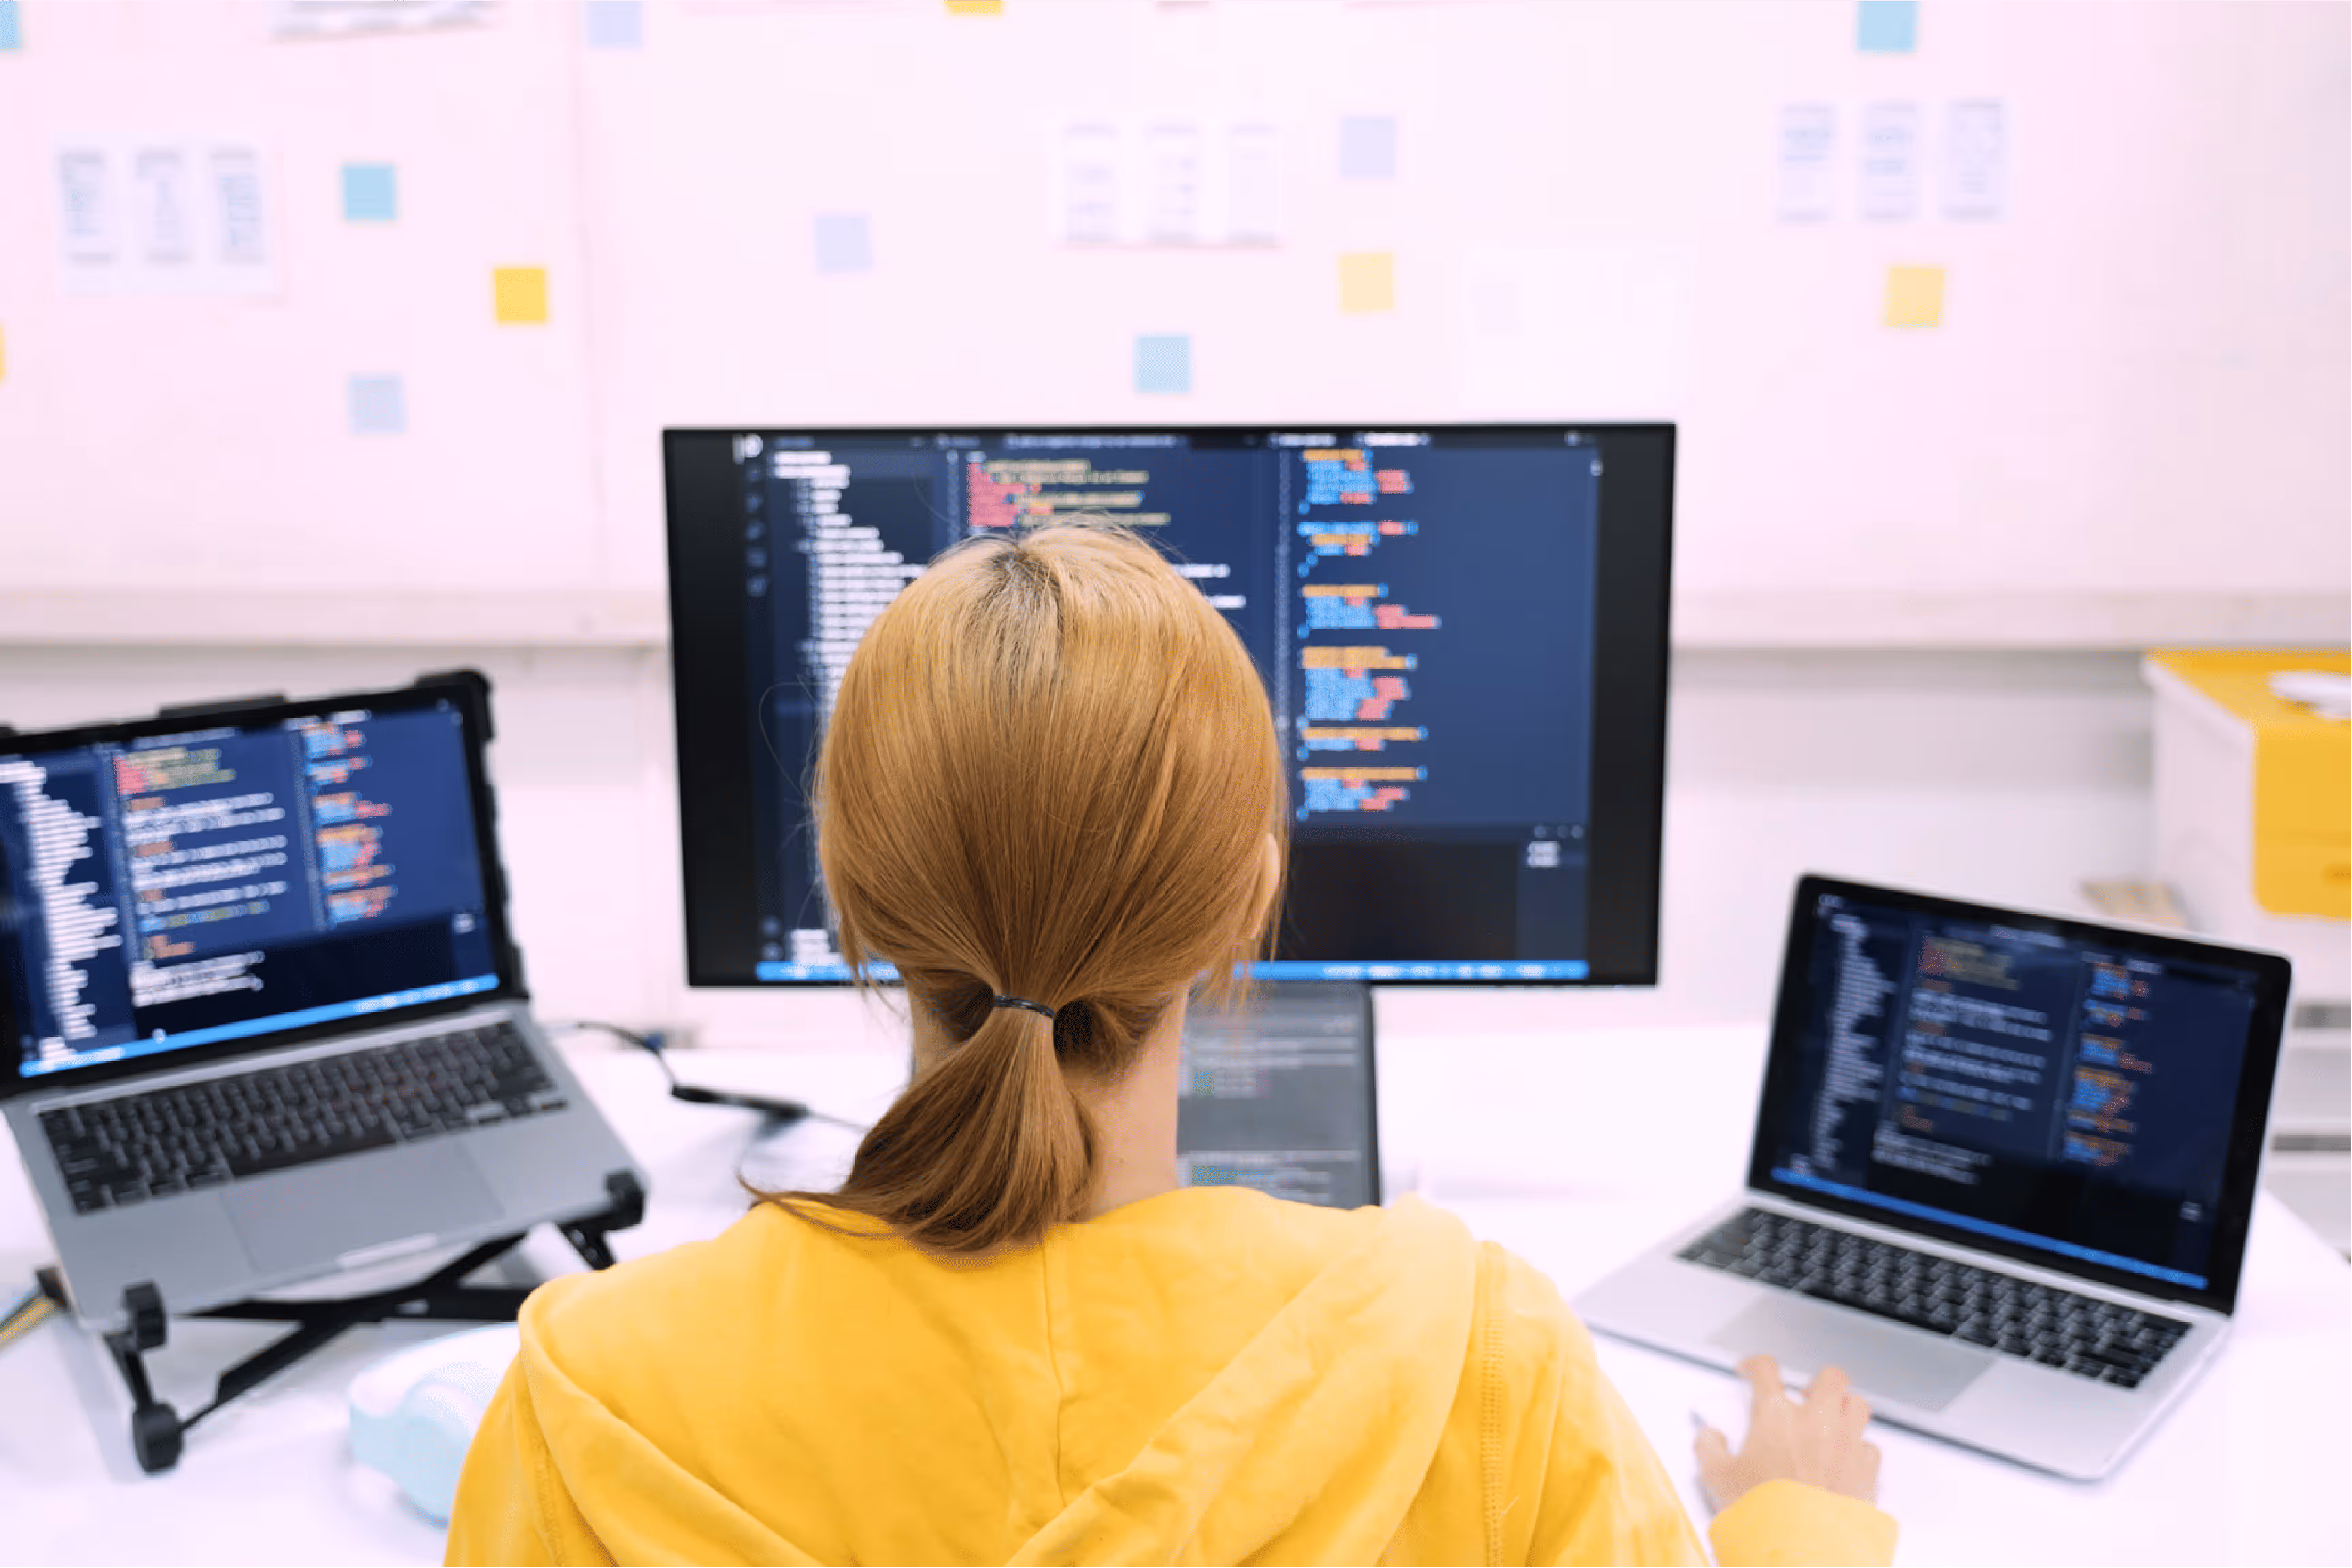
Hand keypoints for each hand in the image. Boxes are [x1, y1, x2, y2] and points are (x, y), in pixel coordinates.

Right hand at [1694, 1356, 1881, 1509]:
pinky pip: (1870, 1447)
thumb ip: (1709, 1448)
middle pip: (1829, 1377)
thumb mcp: (1717, 1478)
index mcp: (1777, 1415)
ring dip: (1844, 1409)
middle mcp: (1817, 1421)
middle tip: (1804, 1396)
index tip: (1751, 1371)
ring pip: (1857, 1405)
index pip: (1766, 1369)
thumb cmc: (1761, 1510)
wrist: (1801, 1547)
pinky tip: (1846, 1459)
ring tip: (1831, 1423)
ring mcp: (1846, 1443)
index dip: (1755, 1365)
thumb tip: (1710, 1436)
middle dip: (1817, 1382)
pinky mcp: (1867, 1470)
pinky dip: (1859, 1448)